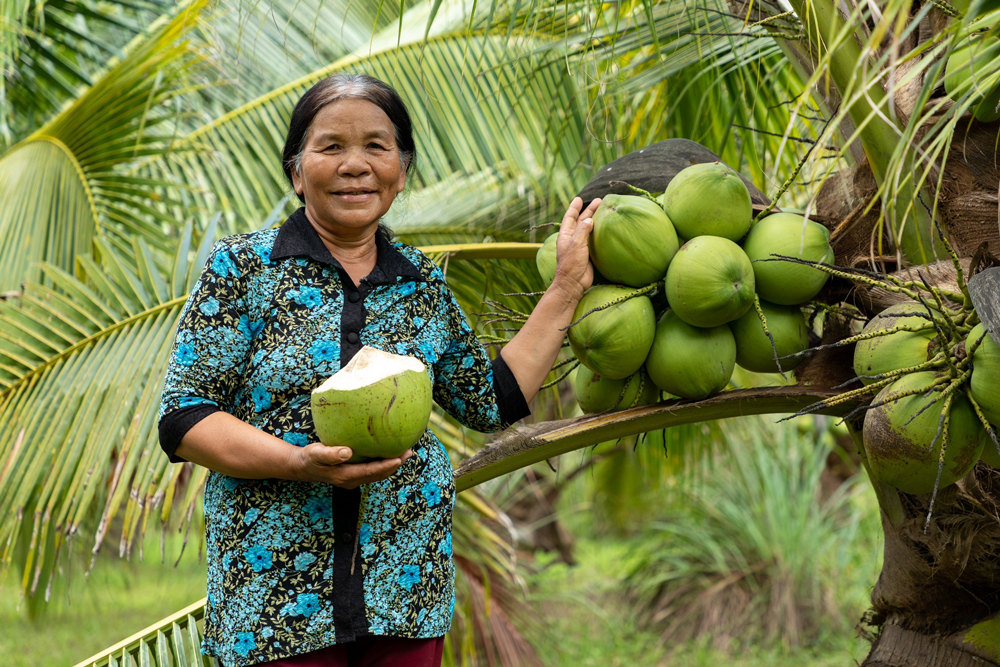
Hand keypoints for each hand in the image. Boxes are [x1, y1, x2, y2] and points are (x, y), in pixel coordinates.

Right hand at [291, 443, 412, 488]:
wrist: (303, 467)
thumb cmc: (310, 458)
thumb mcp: (316, 454)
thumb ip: (331, 454)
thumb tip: (347, 452)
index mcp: (346, 476)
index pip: (371, 472)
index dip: (386, 466)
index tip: (399, 458)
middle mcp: (352, 480)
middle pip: (379, 474)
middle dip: (395, 464)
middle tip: (409, 451)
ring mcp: (354, 478)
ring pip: (378, 473)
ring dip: (392, 464)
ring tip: (405, 452)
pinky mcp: (354, 474)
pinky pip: (373, 470)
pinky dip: (384, 463)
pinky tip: (390, 452)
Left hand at [552, 196, 600, 300]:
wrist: (573, 283)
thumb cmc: (571, 264)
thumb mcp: (576, 244)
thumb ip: (583, 230)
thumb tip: (589, 220)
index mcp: (566, 235)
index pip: (570, 217)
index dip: (574, 207)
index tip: (579, 198)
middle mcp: (573, 239)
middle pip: (581, 221)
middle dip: (589, 211)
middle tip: (599, 201)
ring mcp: (581, 246)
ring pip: (588, 229)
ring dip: (595, 220)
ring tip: (604, 211)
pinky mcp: (588, 253)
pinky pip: (594, 239)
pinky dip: (599, 232)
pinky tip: (606, 228)